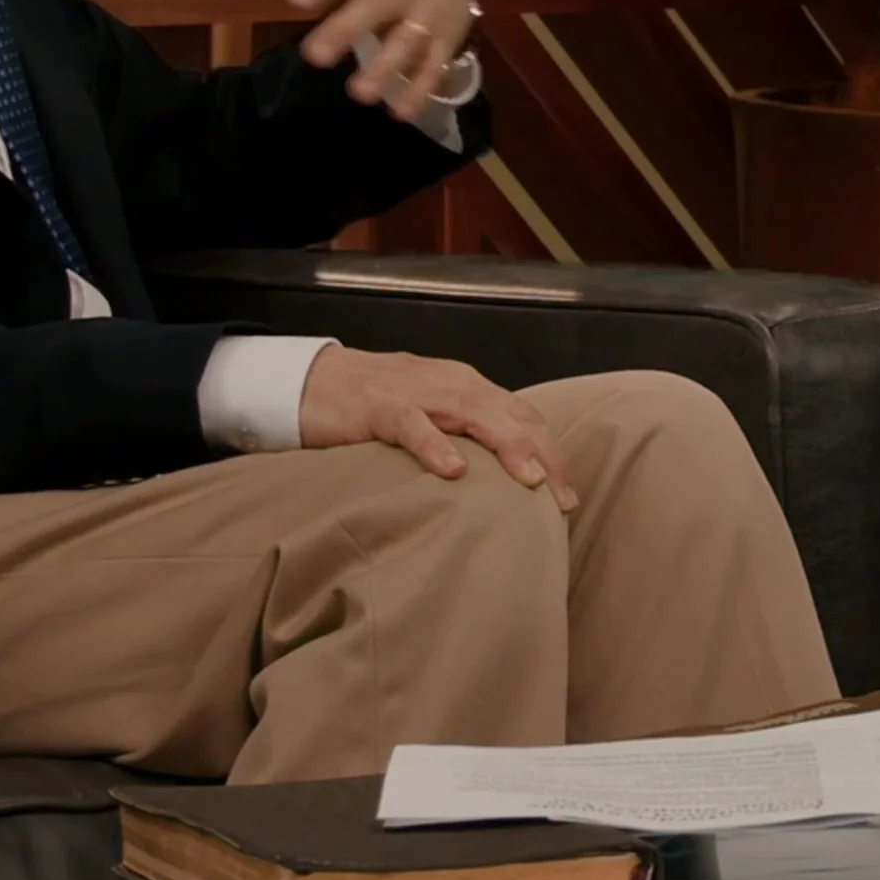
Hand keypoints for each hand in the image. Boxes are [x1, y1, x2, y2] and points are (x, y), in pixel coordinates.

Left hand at [232, 0, 475, 120]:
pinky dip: (419, 89)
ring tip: (358, 95)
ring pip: (408, 40)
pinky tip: (399, 112)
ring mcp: (427, 12)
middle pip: (376, 6)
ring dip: (385, 67)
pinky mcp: (444, 39)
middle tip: (315, 57)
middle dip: (347, 30)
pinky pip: (433, 66)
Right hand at [296, 347, 576, 509]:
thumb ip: (466, 435)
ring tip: (530, 481)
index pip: (522, 415)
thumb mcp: (432, 414)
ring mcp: (415, 393)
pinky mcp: (377, 406)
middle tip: (562, 499)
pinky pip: (411, 424)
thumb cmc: (376, 405)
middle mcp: (451, 384)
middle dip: (542, 455)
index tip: (568, 494)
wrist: (311, 380)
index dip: (550, 451)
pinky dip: (435, 445)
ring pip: (473, 412)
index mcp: (468, 387)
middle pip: (510, 415)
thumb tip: (504, 480)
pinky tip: (453, 471)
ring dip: (506, 446)